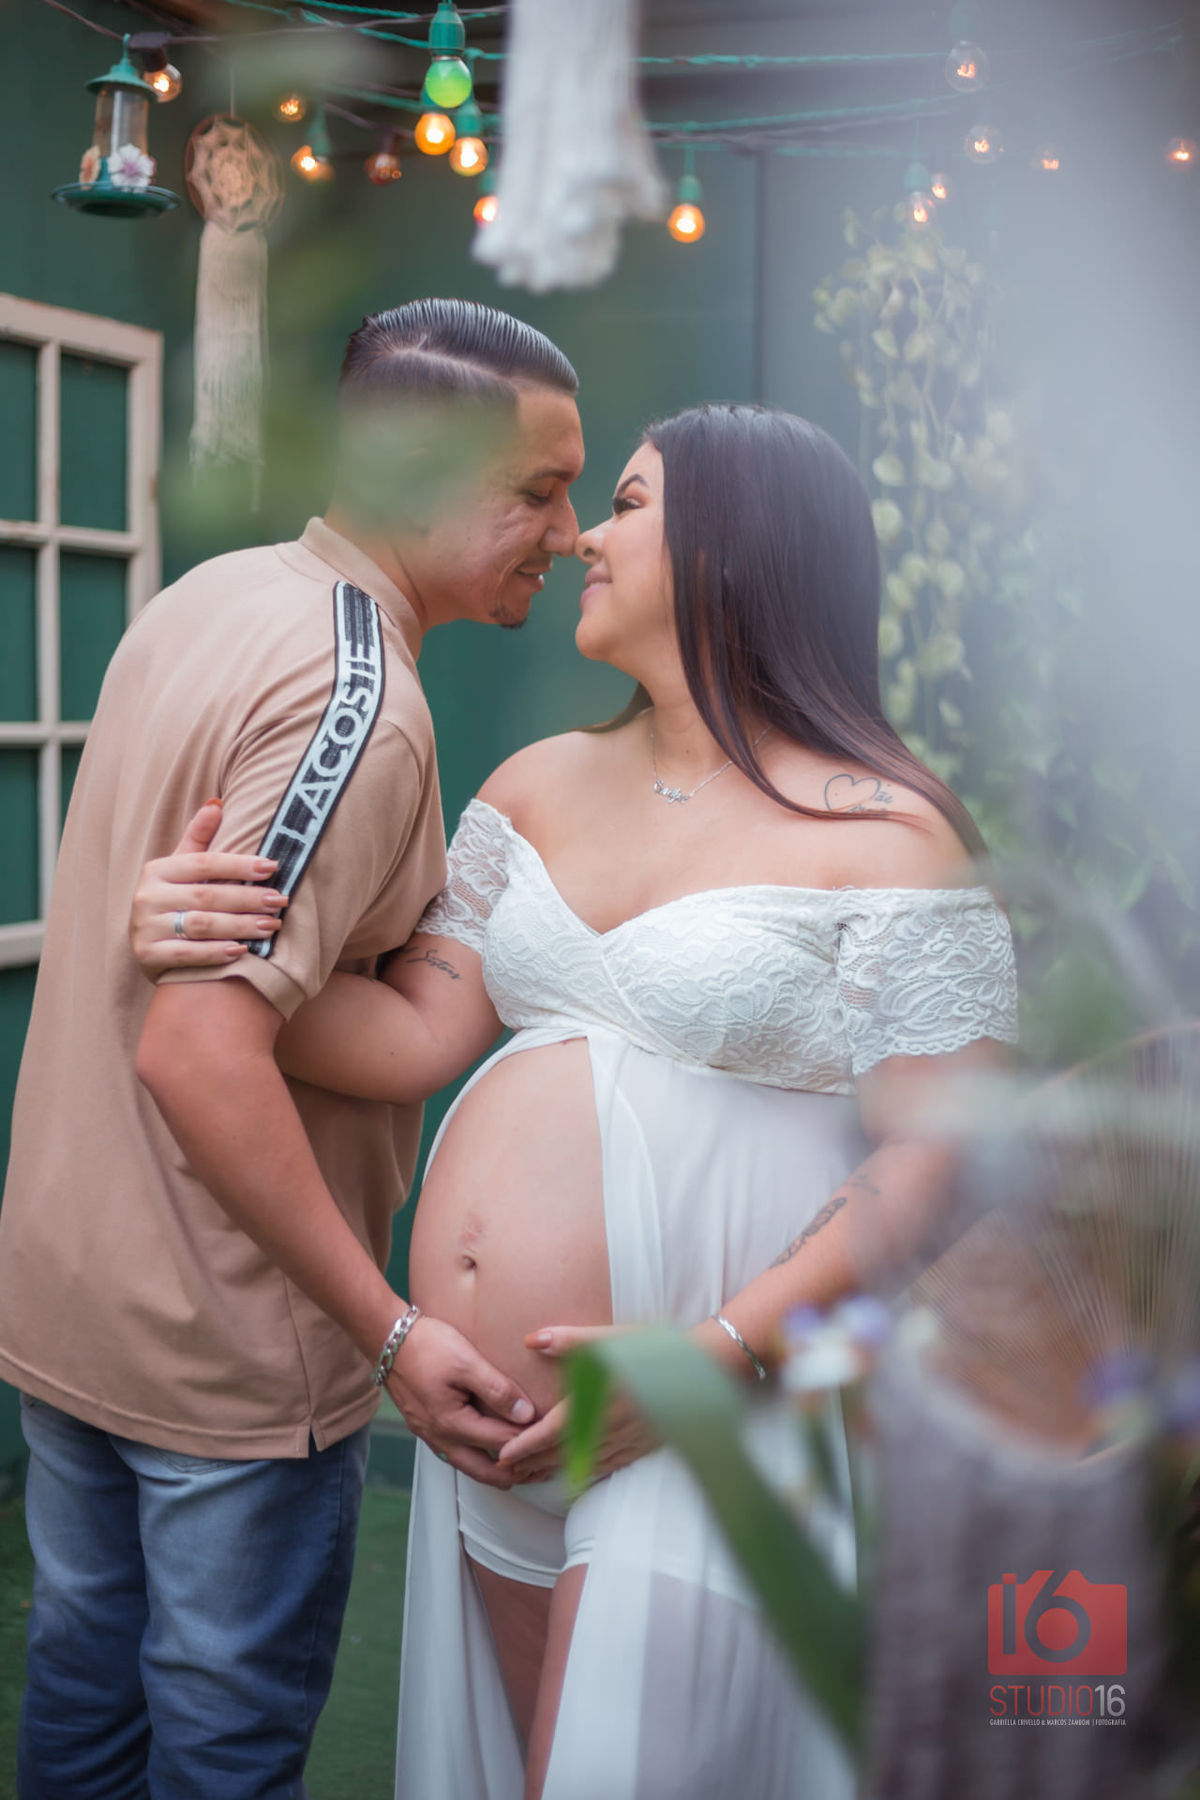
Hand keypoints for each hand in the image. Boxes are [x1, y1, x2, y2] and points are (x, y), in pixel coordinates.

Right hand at [130, 801, 287, 974]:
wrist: (146, 947)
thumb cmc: (174, 902)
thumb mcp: (181, 869)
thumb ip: (198, 839)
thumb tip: (216, 803)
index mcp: (158, 870)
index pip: (204, 863)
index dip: (239, 864)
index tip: (272, 867)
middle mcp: (147, 896)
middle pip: (206, 895)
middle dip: (248, 898)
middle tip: (280, 900)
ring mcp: (145, 927)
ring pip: (201, 925)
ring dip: (240, 926)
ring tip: (271, 925)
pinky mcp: (148, 955)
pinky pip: (188, 954)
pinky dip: (216, 952)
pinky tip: (242, 951)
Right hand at [385, 1314, 536, 1489]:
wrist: (389, 1339)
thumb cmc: (427, 1346)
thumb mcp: (467, 1362)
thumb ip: (497, 1390)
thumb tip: (526, 1414)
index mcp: (453, 1424)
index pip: (503, 1443)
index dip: (531, 1444)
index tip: (554, 1443)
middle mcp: (441, 1438)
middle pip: (486, 1471)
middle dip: (517, 1473)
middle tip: (543, 1472)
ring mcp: (431, 1436)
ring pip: (470, 1467)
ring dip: (497, 1470)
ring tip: (523, 1467)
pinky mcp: (427, 1428)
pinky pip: (458, 1455)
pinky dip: (480, 1459)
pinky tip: (490, 1450)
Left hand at [496, 1324, 659, 1483]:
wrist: (702, 1372)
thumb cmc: (655, 1351)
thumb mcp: (611, 1340)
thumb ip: (570, 1341)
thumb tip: (532, 1340)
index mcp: (594, 1406)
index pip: (549, 1434)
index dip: (524, 1447)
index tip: (503, 1457)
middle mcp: (606, 1431)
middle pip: (561, 1454)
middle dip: (532, 1465)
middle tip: (507, 1473)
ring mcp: (625, 1443)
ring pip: (581, 1465)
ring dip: (553, 1472)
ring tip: (532, 1477)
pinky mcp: (642, 1447)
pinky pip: (607, 1467)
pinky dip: (585, 1474)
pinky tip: (579, 1476)